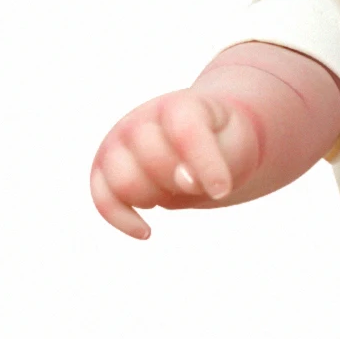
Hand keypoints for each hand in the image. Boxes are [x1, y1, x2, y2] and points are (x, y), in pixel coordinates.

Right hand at [89, 88, 259, 238]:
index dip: (205, 165)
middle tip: (196, 180)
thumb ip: (216, 161)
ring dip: (154, 199)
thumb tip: (184, 181)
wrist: (207, 137)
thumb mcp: (236, 147)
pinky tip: (147, 232)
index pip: (186, 133)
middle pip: (153, 162)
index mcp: (180, 106)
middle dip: (180, 182)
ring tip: (173, 190)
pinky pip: (102, 200)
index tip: (223, 191)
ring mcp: (119, 142)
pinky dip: (123, 220)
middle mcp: (142, 120)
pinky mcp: (104, 168)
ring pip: (124, 184)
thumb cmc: (225, 142)